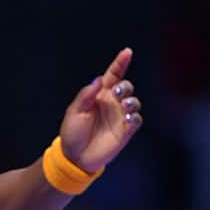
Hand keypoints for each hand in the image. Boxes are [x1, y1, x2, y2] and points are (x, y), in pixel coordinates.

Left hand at [58, 47, 143, 172]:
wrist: (75, 156)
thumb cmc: (72, 132)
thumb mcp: (75, 111)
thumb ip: (86, 95)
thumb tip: (99, 79)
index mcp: (99, 95)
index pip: (113, 75)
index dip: (120, 63)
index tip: (127, 52)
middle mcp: (111, 103)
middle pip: (126, 87)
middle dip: (125, 86)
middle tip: (117, 92)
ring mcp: (119, 117)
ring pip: (134, 102)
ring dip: (131, 100)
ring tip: (125, 104)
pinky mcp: (125, 131)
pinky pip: (136, 119)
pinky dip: (134, 116)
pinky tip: (128, 118)